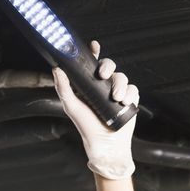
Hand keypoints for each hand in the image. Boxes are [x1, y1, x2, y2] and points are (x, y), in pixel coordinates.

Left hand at [52, 41, 138, 180]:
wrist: (106, 145)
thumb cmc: (87, 127)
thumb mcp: (71, 107)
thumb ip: (63, 88)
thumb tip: (56, 70)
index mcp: (88, 85)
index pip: (91, 64)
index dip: (93, 53)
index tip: (94, 45)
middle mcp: (103, 87)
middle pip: (109, 66)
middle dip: (108, 66)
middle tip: (104, 75)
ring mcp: (116, 92)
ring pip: (122, 77)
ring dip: (120, 85)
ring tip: (116, 98)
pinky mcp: (129, 100)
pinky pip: (133, 89)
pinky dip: (130, 94)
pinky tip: (125, 102)